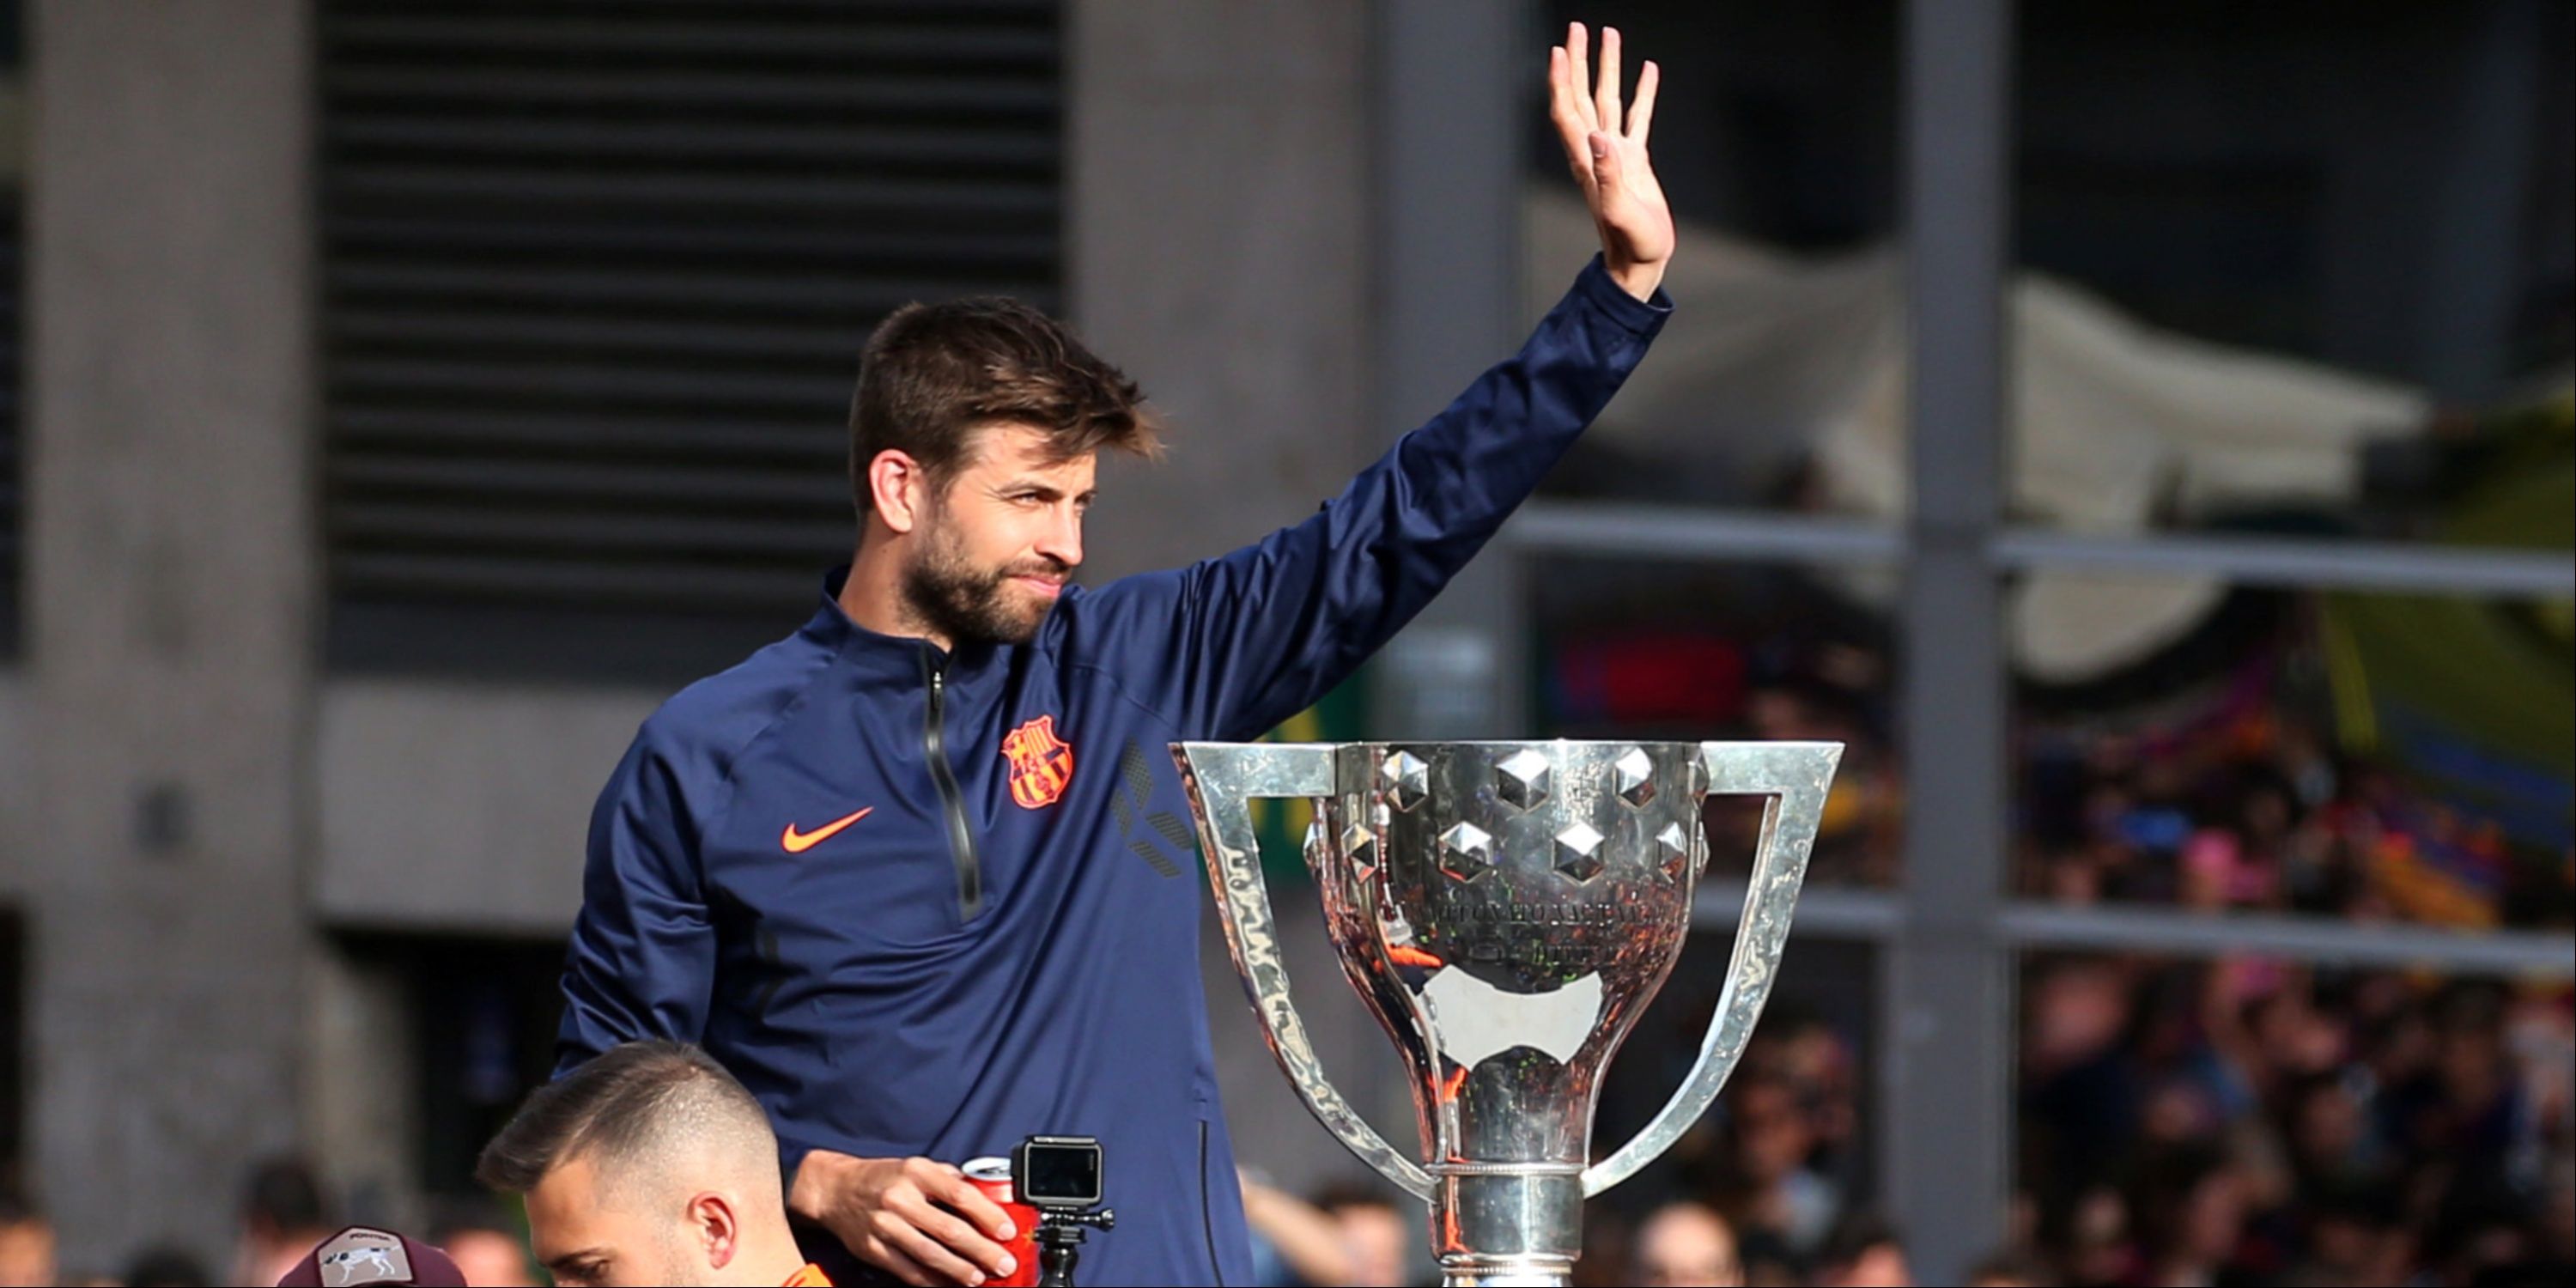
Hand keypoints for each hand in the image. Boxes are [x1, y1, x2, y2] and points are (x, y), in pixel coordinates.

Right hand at [790, 1150, 1018, 1286]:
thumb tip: (985, 1196)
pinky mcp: (873, 1249)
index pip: (961, 1195)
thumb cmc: (883, 1178)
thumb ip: (948, 1179)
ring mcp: (885, 1226)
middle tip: (1003, 1264)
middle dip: (982, 1251)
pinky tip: (950, 1285)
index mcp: (916, 1173)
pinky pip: (908, 1270)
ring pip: (930, 1254)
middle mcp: (900, 1199)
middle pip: (950, 1230)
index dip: (988, 1216)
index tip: (1006, 1231)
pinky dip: (932, 1281)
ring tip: (980, 1278)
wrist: (835, 1189)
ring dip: (960, 1270)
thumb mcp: (916, 1166)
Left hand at [1547, 22, 1673, 299]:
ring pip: (1609, 100)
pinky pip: (1638, 117)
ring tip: (1609, 35)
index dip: (1561, 81)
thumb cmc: (1630, 244)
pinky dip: (1642, 92)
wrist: (1640, 263)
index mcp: (1588, 161)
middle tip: (1578, 28)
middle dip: (1579, 61)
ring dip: (1607, 68)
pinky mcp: (1636, 161)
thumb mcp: (1620, 212)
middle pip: (1584, 96)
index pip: (1568, 111)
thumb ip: (1608, 175)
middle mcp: (1597, 152)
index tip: (1558, 50)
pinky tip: (1647, 71)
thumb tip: (1599, 138)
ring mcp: (1616, 154)